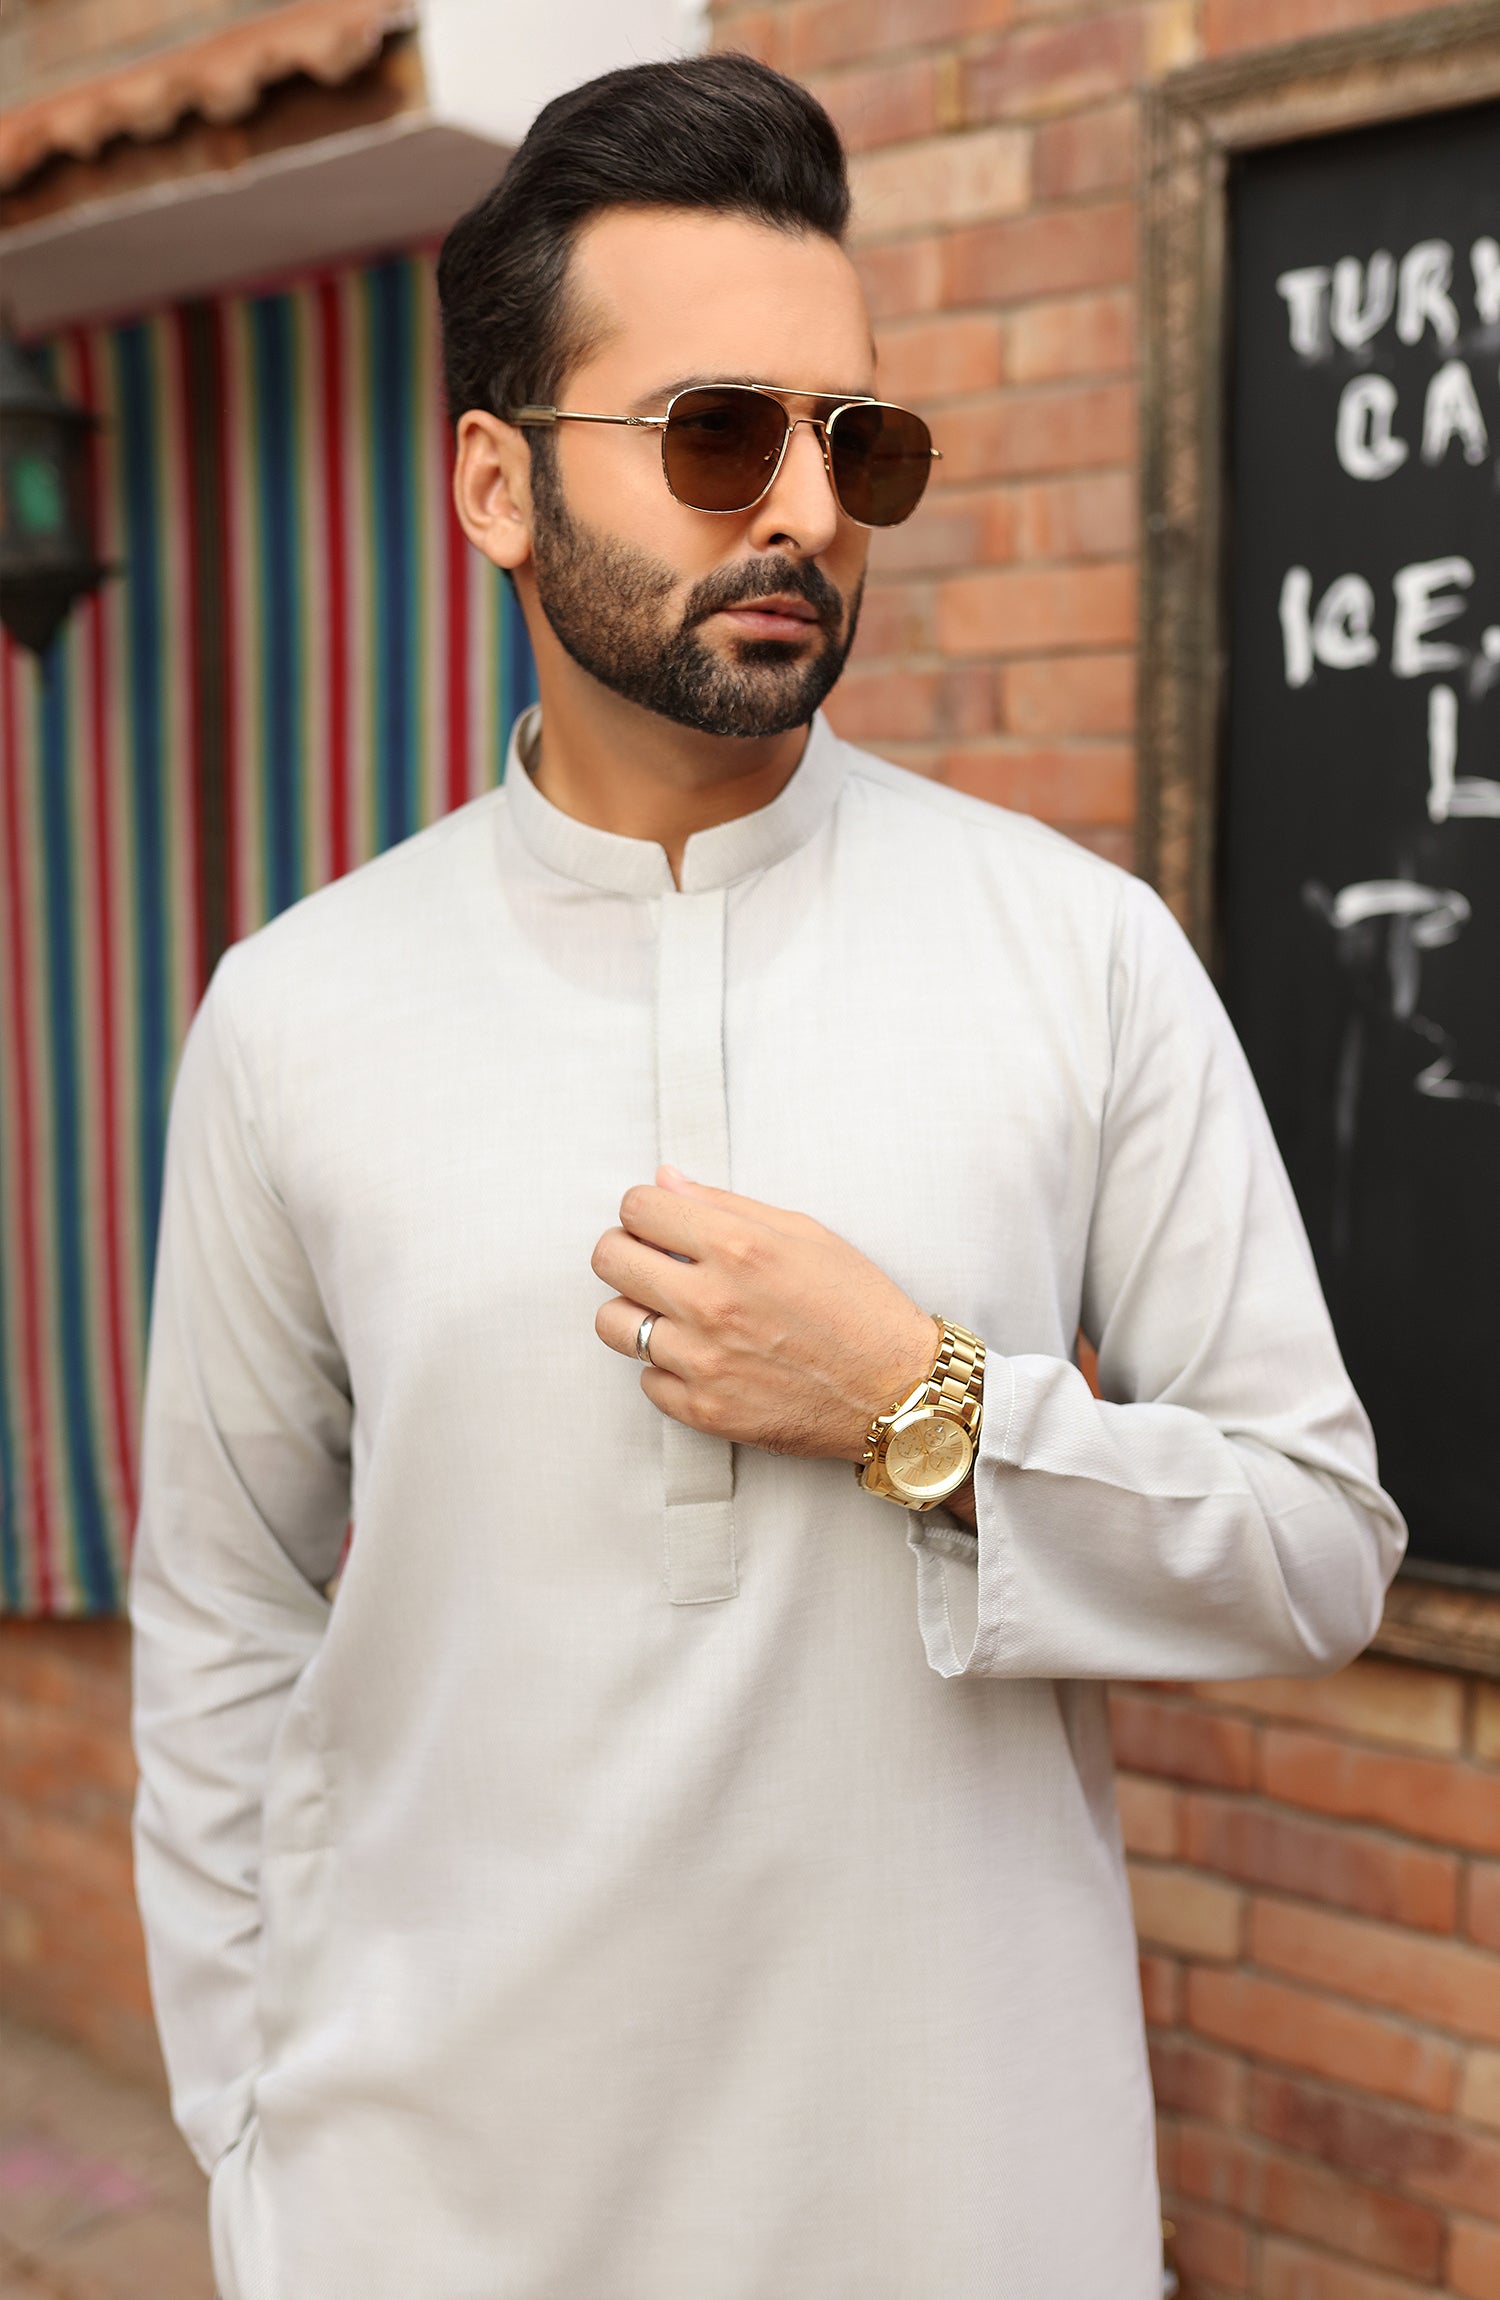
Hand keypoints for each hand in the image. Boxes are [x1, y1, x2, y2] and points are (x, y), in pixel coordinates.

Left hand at [592, 1167, 939, 1462]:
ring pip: (613, 1323)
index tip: (661, 1223)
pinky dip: (667, 1368)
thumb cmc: (859, 1306)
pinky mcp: (704, 1411)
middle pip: (609, 1259)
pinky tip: (704, 1359)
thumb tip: (665, 1181)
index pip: (638, 1207)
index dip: (645, 1210)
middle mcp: (712, 1303)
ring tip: (673, 1313)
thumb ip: (726, 1205)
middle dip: (627, 1250)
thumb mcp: (805, 1234)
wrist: (897, 1391)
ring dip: (636, 1311)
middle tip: (655, 1261)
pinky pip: (646, 1380)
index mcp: (739, 1248)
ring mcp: (704, 1362)